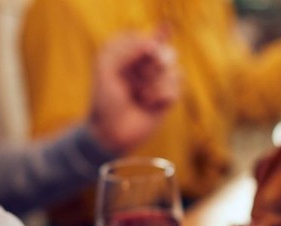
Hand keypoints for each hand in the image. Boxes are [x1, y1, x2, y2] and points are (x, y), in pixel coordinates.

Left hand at [88, 30, 179, 152]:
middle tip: (140, 78)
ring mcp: (158, 81)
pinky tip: (149, 105)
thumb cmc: (105, 101)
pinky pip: (176, 87)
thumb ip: (125, 49)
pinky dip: (162, 96)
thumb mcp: (106, 68)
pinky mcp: (168, 97)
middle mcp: (145, 65)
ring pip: (174, 69)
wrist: (112, 132)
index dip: (145, 46)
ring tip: (140, 96)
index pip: (147, 37)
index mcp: (129, 53)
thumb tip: (153, 44)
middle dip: (154, 65)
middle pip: (166, 51)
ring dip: (156, 84)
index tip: (139, 56)